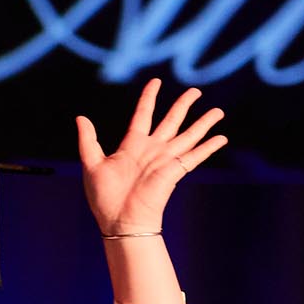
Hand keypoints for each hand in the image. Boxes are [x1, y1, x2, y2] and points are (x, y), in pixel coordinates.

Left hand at [75, 78, 226, 235]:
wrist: (120, 221)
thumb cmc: (105, 198)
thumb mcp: (91, 164)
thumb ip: (88, 140)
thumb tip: (81, 118)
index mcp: (132, 145)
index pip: (144, 114)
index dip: (150, 97)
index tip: (155, 82)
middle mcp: (152, 149)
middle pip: (172, 120)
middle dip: (184, 105)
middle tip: (195, 91)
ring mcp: (165, 160)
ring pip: (188, 135)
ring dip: (204, 123)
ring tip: (218, 111)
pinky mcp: (174, 172)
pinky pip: (195, 156)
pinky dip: (208, 147)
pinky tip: (222, 138)